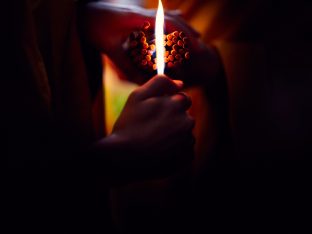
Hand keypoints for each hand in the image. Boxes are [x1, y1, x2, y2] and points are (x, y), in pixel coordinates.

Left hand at [83, 2, 220, 84]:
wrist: (83, 12)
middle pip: (172, 18)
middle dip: (188, 32)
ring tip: (195, 38)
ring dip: (183, 26)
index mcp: (137, 19)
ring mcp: (140, 11)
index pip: (167, 24)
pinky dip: (172, 21)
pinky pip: (160, 16)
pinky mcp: (137, 13)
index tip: (195, 46)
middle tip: (199, 47)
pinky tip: (177, 25)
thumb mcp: (110, 50)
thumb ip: (126, 67)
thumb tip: (142, 82)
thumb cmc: (93, 28)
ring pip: (168, 15)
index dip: (184, 35)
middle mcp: (142, 12)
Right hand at [95, 75, 194, 180]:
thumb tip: (180, 83)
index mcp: (177, 104)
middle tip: (152, 127)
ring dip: (174, 135)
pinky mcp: (186, 158)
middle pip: (185, 116)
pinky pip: (185, 150)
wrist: (124, 158)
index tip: (156, 112)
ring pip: (185, 133)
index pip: (183, 98)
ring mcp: (187, 141)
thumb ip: (160, 83)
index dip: (169, 103)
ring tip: (154, 141)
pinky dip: (176, 150)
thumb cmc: (129, 125)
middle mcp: (187, 122)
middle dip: (173, 119)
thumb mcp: (138, 96)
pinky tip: (159, 152)